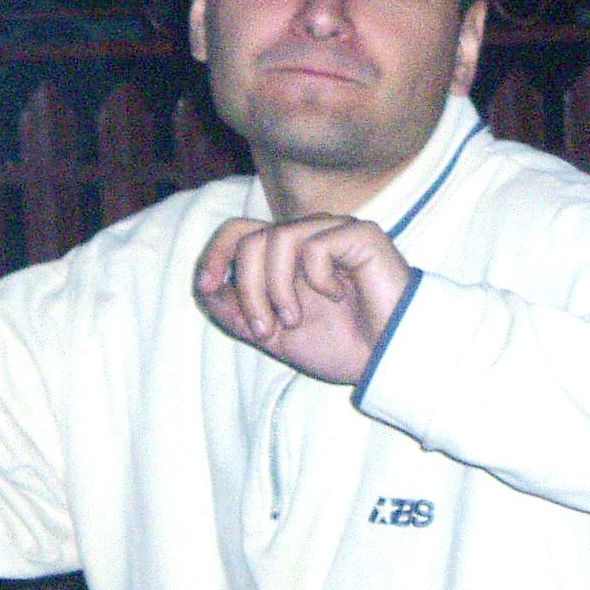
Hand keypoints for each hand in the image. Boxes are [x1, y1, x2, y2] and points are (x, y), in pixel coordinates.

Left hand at [194, 216, 412, 384]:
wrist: (387, 360)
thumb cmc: (341, 346)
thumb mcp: (274, 335)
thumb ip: (237, 312)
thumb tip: (203, 287)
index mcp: (286, 255)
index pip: (237, 230)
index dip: (213, 253)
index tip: (204, 286)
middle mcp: (307, 235)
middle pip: (250, 237)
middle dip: (246, 288)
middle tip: (264, 329)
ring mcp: (334, 232)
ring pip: (277, 238)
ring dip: (275, 289)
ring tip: (295, 320)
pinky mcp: (360, 235)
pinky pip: (315, 246)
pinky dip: (316, 279)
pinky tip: (337, 296)